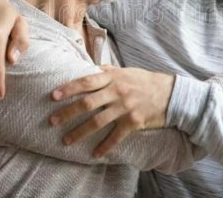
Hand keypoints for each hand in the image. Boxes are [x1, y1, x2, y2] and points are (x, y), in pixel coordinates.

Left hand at [49, 66, 174, 156]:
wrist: (170, 93)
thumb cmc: (145, 81)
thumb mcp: (127, 71)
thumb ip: (109, 71)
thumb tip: (92, 69)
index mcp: (114, 78)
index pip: (87, 82)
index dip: (69, 88)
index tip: (53, 95)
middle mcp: (117, 92)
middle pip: (88, 103)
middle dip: (68, 113)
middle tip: (52, 121)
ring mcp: (125, 107)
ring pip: (98, 122)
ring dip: (80, 132)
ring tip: (67, 140)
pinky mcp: (134, 122)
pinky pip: (116, 136)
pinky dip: (104, 146)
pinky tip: (94, 154)